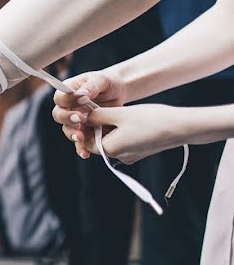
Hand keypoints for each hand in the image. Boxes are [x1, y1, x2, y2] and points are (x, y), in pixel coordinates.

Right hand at [52, 70, 127, 157]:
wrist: (118, 92)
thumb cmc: (106, 82)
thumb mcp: (101, 80)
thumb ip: (91, 86)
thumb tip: (83, 94)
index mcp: (68, 92)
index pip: (60, 98)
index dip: (68, 100)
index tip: (84, 99)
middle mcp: (68, 107)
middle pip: (59, 115)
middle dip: (67, 119)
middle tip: (79, 119)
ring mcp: (75, 120)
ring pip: (67, 129)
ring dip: (72, 134)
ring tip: (80, 137)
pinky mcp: (85, 130)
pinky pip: (79, 141)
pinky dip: (81, 148)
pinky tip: (85, 154)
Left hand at [60, 104, 185, 164]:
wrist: (181, 128)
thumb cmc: (151, 120)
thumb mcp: (119, 114)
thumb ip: (97, 115)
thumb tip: (83, 116)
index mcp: (110, 150)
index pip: (85, 141)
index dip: (82, 127)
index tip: (83, 112)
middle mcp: (119, 156)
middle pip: (97, 141)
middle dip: (95, 125)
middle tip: (95, 108)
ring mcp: (130, 155)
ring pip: (110, 139)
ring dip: (107, 126)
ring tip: (112, 111)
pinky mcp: (139, 151)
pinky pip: (123, 140)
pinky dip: (119, 130)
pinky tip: (124, 117)